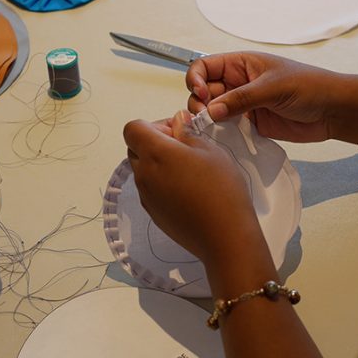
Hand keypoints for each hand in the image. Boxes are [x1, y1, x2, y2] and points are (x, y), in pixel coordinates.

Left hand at [123, 111, 269, 268]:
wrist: (224, 236)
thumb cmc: (221, 188)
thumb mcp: (209, 150)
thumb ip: (187, 132)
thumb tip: (177, 122)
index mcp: (154, 154)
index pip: (133, 128)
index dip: (153, 125)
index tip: (178, 132)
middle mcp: (143, 174)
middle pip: (135, 148)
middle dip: (155, 142)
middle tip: (185, 149)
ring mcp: (146, 196)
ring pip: (143, 169)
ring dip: (159, 163)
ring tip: (190, 172)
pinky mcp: (153, 213)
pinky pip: (151, 189)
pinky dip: (163, 183)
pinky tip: (188, 191)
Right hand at [185, 52, 341, 142]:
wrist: (332, 111)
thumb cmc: (309, 86)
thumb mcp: (273, 87)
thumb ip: (241, 99)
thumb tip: (212, 110)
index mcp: (241, 64)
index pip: (204, 67)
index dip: (196, 79)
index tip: (202, 94)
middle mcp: (238, 83)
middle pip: (203, 91)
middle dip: (199, 103)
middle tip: (206, 116)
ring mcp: (243, 105)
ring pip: (213, 111)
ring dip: (208, 120)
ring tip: (212, 129)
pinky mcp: (250, 124)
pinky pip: (227, 128)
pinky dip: (220, 133)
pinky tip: (222, 138)